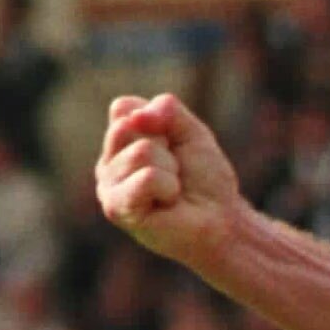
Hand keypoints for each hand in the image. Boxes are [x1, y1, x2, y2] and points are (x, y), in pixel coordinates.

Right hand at [97, 91, 246, 270]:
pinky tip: (168, 203)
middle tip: (175, 172)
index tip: (174, 148)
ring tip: (173, 190)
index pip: (124, 107)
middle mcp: (107, 163)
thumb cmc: (205, 181)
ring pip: (141, 151)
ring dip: (170, 170)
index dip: (160, 123)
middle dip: (164, 146)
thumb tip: (137, 117)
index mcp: (119, 142)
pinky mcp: (116, 208)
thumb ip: (167, 109)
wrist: (222, 222)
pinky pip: (146, 177)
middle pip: (127, 126)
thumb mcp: (192, 132)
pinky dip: (168, 186)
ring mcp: (107, 186)